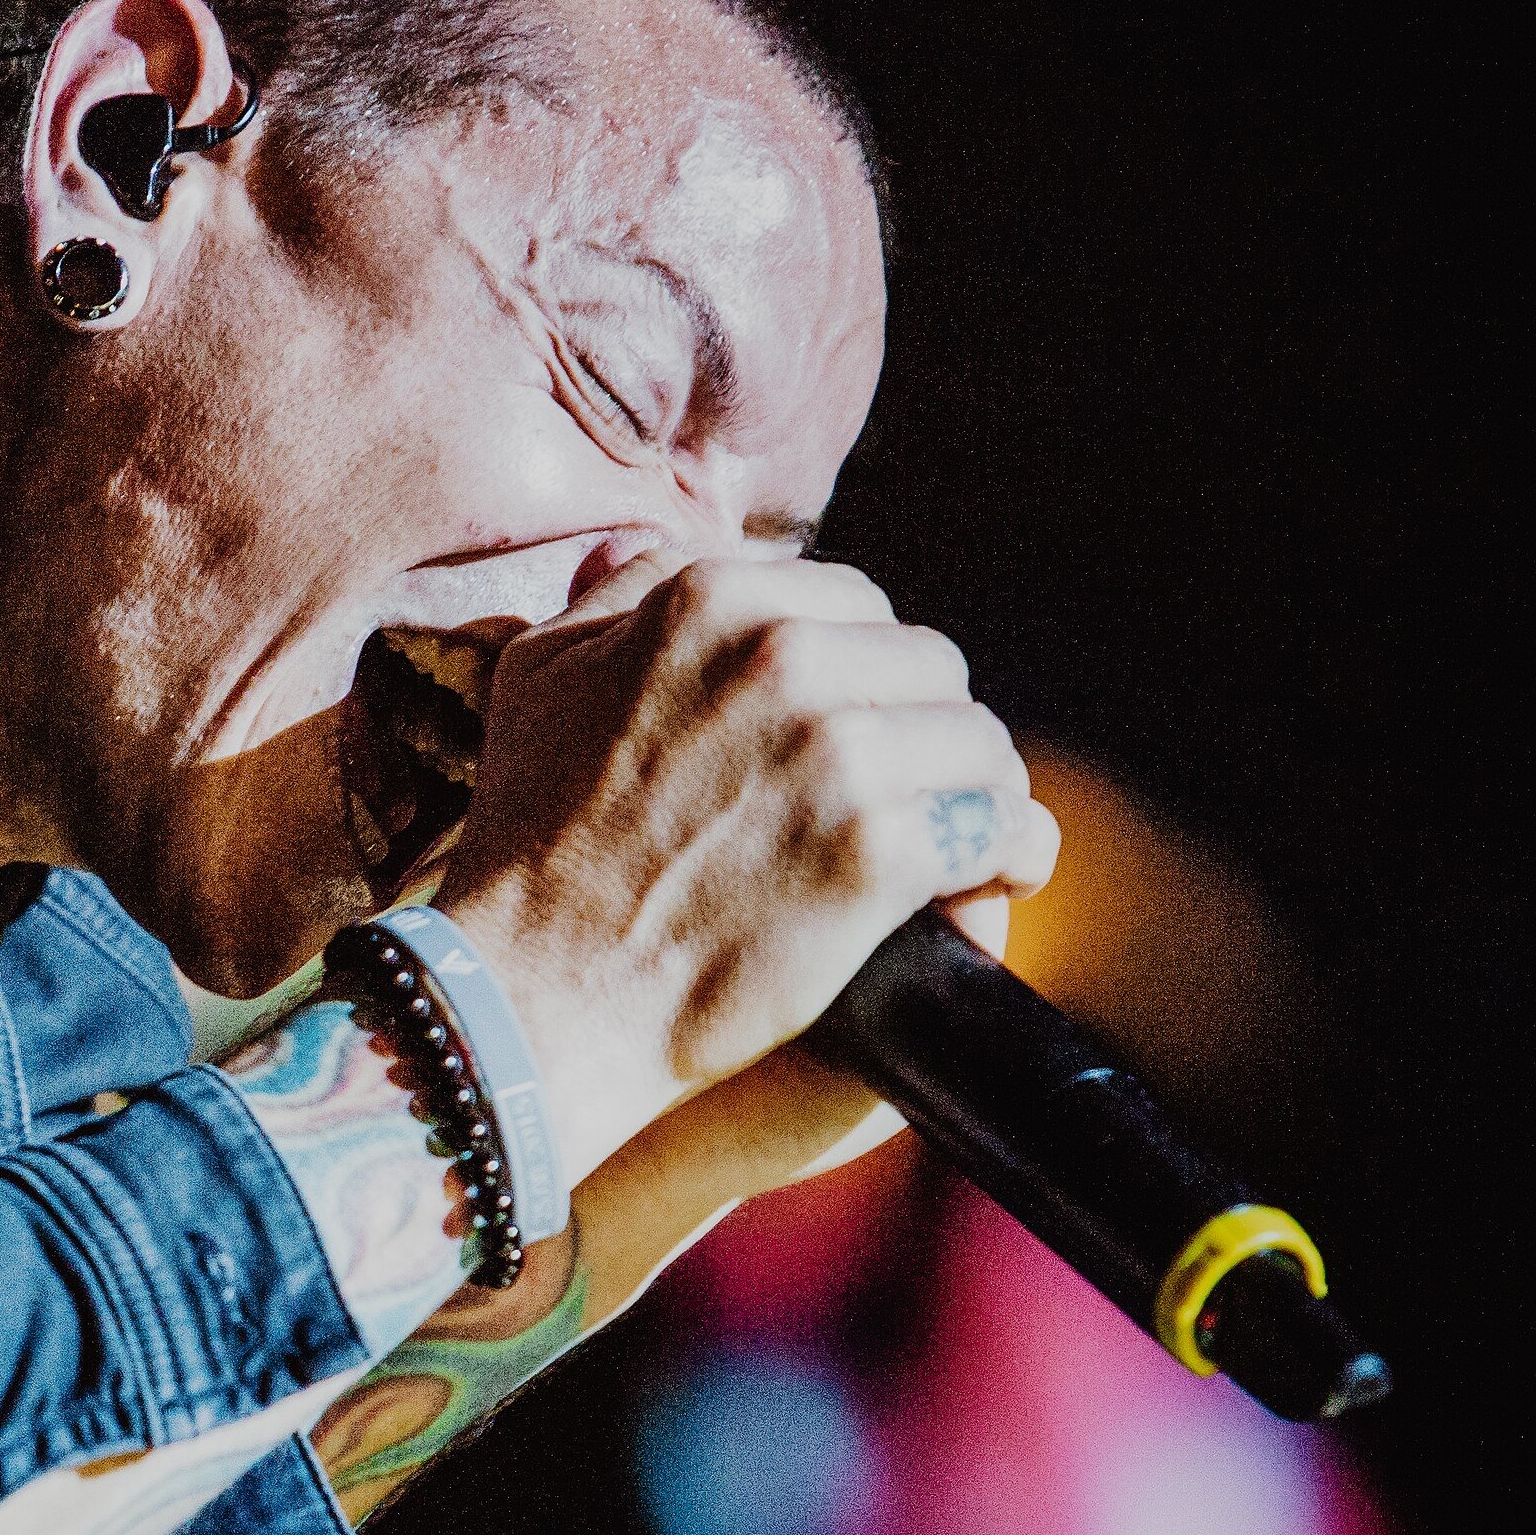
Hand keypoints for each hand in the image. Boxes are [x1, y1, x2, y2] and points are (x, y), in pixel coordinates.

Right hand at [434, 554, 1055, 1186]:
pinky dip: (1012, 854)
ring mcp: (836, 752)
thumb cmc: (523, 842)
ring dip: (977, 791)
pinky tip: (998, 877)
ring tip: (963, 837)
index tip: (858, 728)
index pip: (855, 601)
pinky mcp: (876, 851)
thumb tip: (656, 543)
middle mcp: (780, 656)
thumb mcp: (539, 676)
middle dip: (922, 727)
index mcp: (709, 599)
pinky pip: (1001, 827)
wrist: (531, 990)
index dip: (862, 669)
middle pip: (929, 663)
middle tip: (906, 792)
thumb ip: (614, 595)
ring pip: (978, 742)